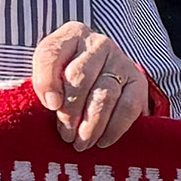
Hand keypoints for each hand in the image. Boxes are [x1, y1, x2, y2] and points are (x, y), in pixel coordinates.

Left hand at [32, 22, 152, 150]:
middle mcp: (97, 44)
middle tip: (66, 136)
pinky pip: (128, 106)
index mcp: (70, 36)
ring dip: (92, 124)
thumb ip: (43, 85)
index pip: (51, 54)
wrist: (99, 84)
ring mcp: (121, 61)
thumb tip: (53, 103)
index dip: (47, 81)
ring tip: (82, 143)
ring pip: (105, 94)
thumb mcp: (47, 77)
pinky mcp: (138, 81)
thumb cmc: (65, 84)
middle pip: (80, 77)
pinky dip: (115, 127)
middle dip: (71, 111)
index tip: (50, 106)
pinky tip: (104, 141)